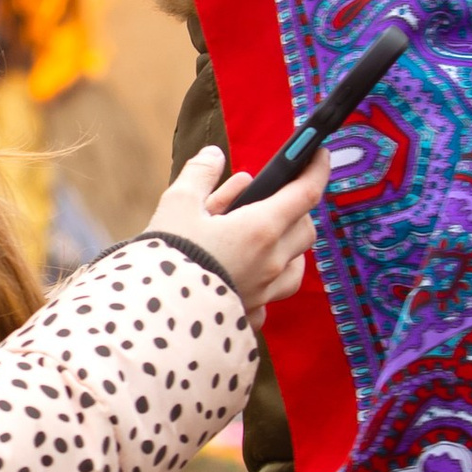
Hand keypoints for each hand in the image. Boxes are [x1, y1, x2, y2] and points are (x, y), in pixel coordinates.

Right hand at [148, 143, 331, 314]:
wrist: (153, 317)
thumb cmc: (166, 256)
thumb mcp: (177, 204)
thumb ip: (199, 175)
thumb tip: (213, 155)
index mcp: (260, 228)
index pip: (305, 193)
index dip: (317, 170)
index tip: (319, 154)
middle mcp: (271, 262)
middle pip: (305, 229)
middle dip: (297, 209)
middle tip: (277, 197)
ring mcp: (264, 292)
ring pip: (295, 266)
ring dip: (289, 247)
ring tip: (267, 238)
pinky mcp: (250, 315)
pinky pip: (271, 298)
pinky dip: (267, 283)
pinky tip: (249, 278)